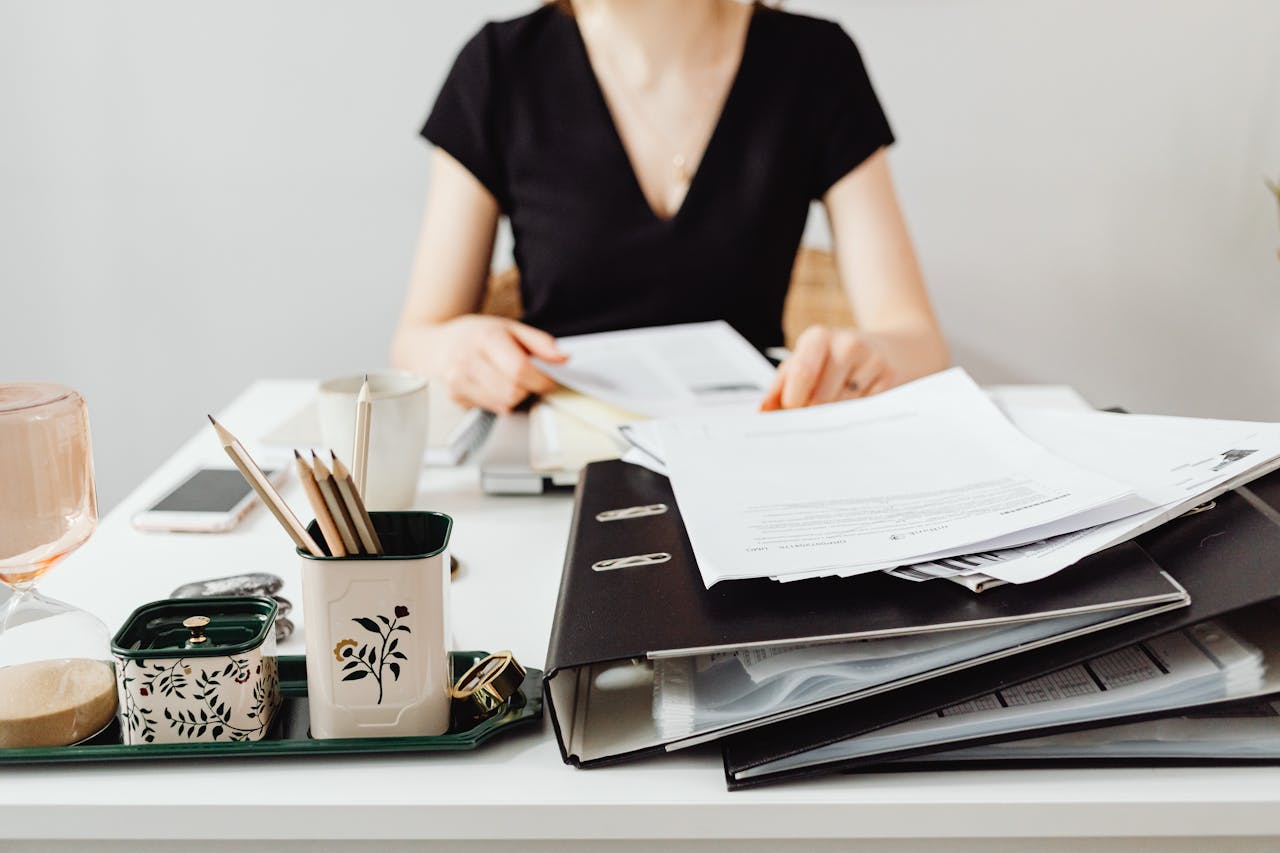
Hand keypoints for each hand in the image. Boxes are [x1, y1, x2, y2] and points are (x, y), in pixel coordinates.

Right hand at [434, 316, 567, 412]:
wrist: (437, 344)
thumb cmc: (476, 335)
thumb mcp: (510, 327)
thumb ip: (540, 342)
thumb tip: (563, 358)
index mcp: (485, 337)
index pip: (520, 369)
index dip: (541, 379)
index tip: (549, 380)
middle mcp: (468, 359)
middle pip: (513, 391)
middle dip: (528, 388)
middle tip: (527, 379)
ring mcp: (458, 380)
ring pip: (504, 404)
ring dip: (515, 396)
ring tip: (508, 380)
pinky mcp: (455, 397)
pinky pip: (492, 408)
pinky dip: (500, 401)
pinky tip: (492, 385)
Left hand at [760, 325, 896, 410]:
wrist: (892, 348)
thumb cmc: (834, 359)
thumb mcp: (805, 361)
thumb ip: (780, 386)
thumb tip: (763, 411)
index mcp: (818, 337)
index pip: (802, 373)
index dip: (793, 401)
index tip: (791, 410)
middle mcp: (847, 344)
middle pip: (821, 398)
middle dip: (811, 413)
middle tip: (812, 412)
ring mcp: (872, 359)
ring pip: (842, 408)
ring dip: (833, 416)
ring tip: (836, 402)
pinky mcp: (890, 378)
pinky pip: (863, 411)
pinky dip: (854, 414)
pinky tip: (856, 401)